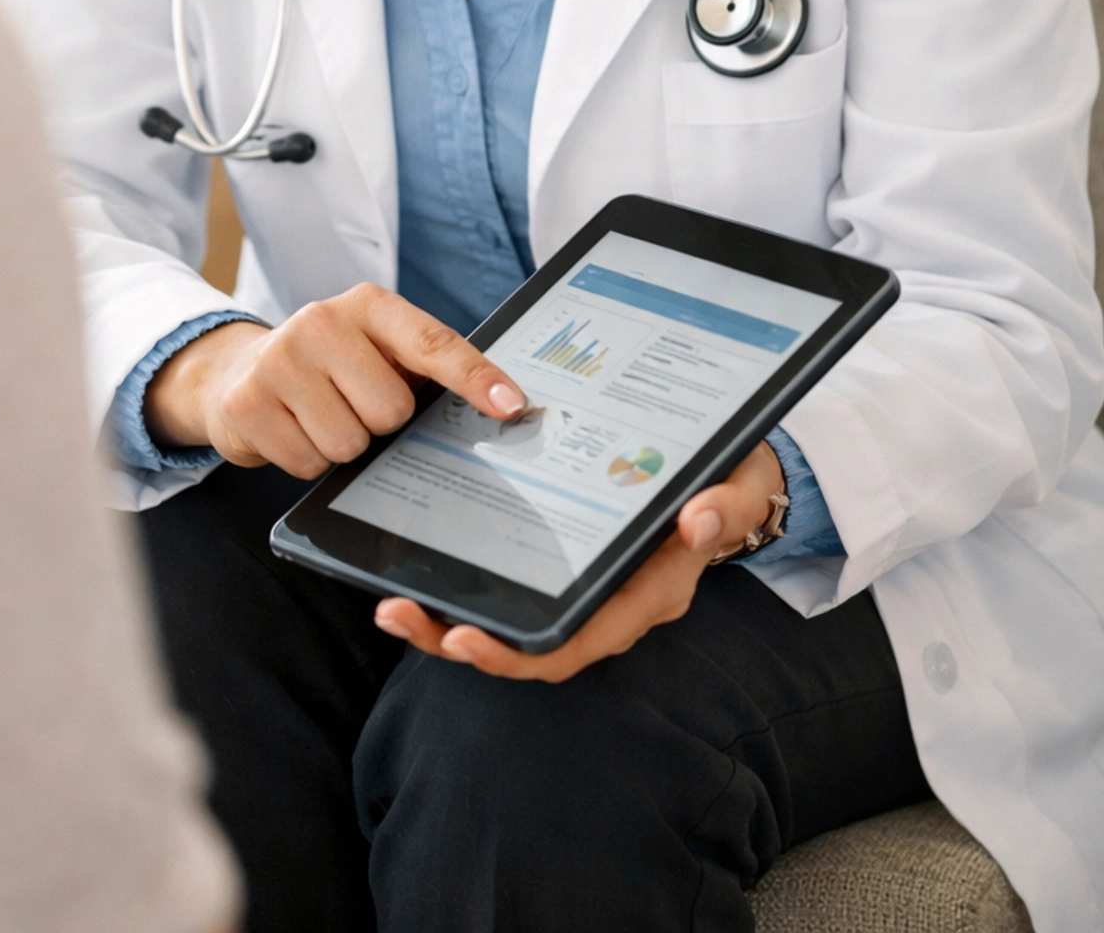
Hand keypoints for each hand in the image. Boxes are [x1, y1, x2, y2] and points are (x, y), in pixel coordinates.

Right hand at [143, 286, 528, 476]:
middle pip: (391, 410)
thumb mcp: (374, 349)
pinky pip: (308, 463)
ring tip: (319, 416)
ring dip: (342, 445)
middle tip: (353, 403)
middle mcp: (322, 321)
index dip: (474, 377)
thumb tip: (497, 405)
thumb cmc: (330, 365)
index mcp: (368, 305)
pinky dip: (307, 459)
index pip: (432, 343)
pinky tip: (292, 429)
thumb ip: (422, 368)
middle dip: (379, 423)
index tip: (510, 405)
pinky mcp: (248, 401)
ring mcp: (280, 359)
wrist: (239, 370)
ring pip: (349, 443)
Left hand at [373, 440, 785, 682]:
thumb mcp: (739, 485)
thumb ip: (724, 506)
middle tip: (396, 613)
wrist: (733, 474)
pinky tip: (420, 562)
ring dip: (448, 618)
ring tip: (390, 600)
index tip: (463, 639)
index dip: (517, 654)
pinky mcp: (565, 561)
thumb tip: (697, 519)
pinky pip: (512, 587)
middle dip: (458, 640)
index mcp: (645, 593)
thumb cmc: (732, 481)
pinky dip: (466, 584)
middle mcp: (608, 601)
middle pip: (526, 646)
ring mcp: (584, 586)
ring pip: (511, 621)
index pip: (574, 643)